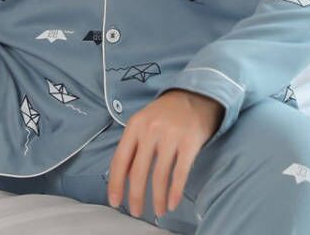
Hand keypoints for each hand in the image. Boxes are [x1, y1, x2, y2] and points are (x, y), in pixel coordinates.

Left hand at [107, 89, 223, 217]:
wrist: (194, 96)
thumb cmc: (164, 114)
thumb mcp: (143, 123)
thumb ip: (134, 146)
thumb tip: (125, 177)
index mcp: (135, 125)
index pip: (120, 159)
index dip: (115, 183)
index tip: (114, 201)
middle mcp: (151, 130)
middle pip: (139, 171)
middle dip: (136, 196)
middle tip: (136, 212)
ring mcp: (171, 136)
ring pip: (160, 175)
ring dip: (157, 198)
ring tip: (158, 211)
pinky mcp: (190, 142)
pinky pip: (180, 173)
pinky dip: (175, 192)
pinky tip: (172, 203)